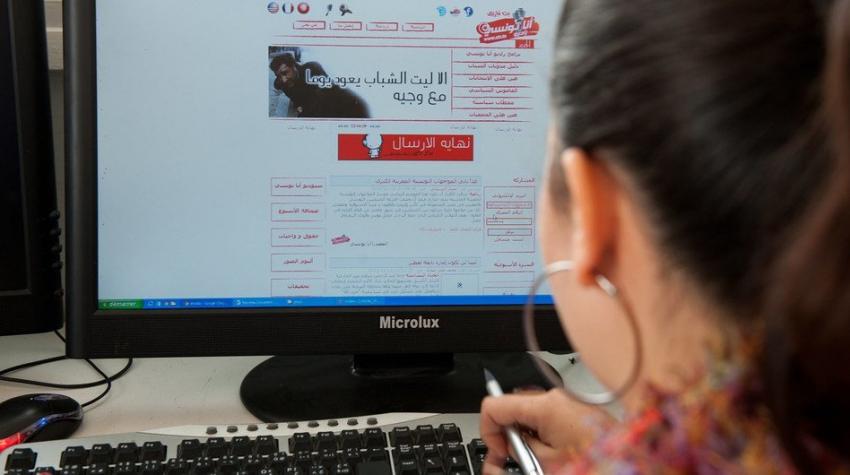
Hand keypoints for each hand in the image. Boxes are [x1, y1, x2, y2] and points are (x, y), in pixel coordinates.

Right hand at [479, 389, 612, 473]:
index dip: (489, 430)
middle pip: (510, 408)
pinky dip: (540, 432)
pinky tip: (548, 452)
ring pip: (527, 413)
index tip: (499, 451)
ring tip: (534, 459)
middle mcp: (554, 397)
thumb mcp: (548, 461)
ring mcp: (566, 402)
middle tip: (509, 459)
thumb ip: (521, 449)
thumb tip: (509, 445)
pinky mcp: (575, 409)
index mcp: (544, 405)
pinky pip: (546, 416)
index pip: (494, 405)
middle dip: (506, 434)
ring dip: (523, 435)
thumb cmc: (598, 458)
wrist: (631, 458)